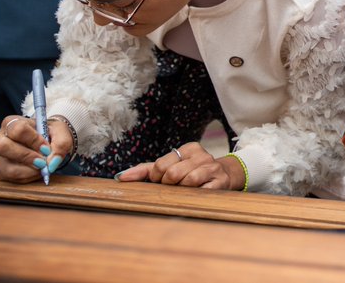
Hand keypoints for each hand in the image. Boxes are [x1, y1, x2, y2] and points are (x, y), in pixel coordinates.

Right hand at [0, 115, 71, 182]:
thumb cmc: (49, 134)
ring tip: (41, 168)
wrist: (44, 142)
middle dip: (26, 157)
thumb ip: (62, 144)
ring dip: (27, 171)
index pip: (18, 130)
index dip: (33, 141)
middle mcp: (0, 137)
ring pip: (5, 166)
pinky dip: (24, 177)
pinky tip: (34, 172)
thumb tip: (52, 162)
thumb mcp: (60, 132)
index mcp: (13, 122)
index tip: (46, 149)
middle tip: (42, 162)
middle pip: (3, 147)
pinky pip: (7, 177)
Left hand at [115, 142, 241, 189]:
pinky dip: (194, 196)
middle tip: (174, 187)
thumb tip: (120, 177)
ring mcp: (212, 168)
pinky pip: (201, 191)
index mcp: (188, 148)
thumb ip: (146, 170)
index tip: (163, 181)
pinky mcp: (221, 182)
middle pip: (173, 173)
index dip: (158, 177)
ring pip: (188, 181)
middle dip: (169, 185)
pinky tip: (196, 194)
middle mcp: (202, 155)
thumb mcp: (170, 166)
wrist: (224, 176)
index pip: (161, 164)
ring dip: (182, 190)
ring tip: (186, 189)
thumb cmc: (190, 172)